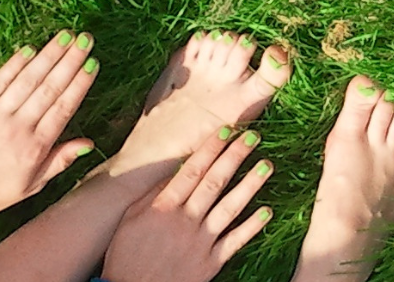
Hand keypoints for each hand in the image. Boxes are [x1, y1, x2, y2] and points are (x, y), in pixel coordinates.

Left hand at [0, 31, 97, 222]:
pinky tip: (28, 49)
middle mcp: (17, 128)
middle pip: (49, 88)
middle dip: (69, 60)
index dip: (80, 83)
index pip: (63, 108)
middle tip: (85, 39)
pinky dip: (13, 65)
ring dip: (47, 56)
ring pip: (26, 81)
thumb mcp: (30, 186)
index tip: (93, 62)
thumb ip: (60, 162)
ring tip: (64, 36)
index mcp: (35, 147)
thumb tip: (88, 144)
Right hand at [101, 128, 272, 281]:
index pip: (191, 171)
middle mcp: (184, 221)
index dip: (210, 149)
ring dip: (250, 185)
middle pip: (214, 183)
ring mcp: (200, 242)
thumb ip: (152, 196)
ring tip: (267, 164)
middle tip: (253, 136)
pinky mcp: (211, 262)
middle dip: (234, 157)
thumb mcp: (129, 221)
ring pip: (230, 207)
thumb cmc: (125, 256)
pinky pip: (235, 241)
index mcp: (163, 208)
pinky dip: (252, 226)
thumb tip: (173, 172)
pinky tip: (268, 210)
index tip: (226, 130)